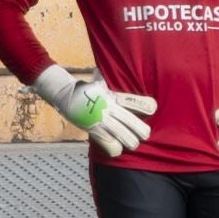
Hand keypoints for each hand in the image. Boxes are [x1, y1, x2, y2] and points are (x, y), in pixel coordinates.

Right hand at [31, 65, 156, 156]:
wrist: (65, 95)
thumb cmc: (87, 87)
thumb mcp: (101, 80)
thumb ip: (113, 79)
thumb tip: (124, 68)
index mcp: (112, 96)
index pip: (134, 102)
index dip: (145, 106)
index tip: (152, 108)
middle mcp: (108, 109)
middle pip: (132, 124)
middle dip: (141, 131)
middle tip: (144, 134)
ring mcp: (101, 121)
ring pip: (123, 137)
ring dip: (130, 142)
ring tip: (132, 143)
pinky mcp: (94, 131)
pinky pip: (110, 146)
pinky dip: (115, 149)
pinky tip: (117, 147)